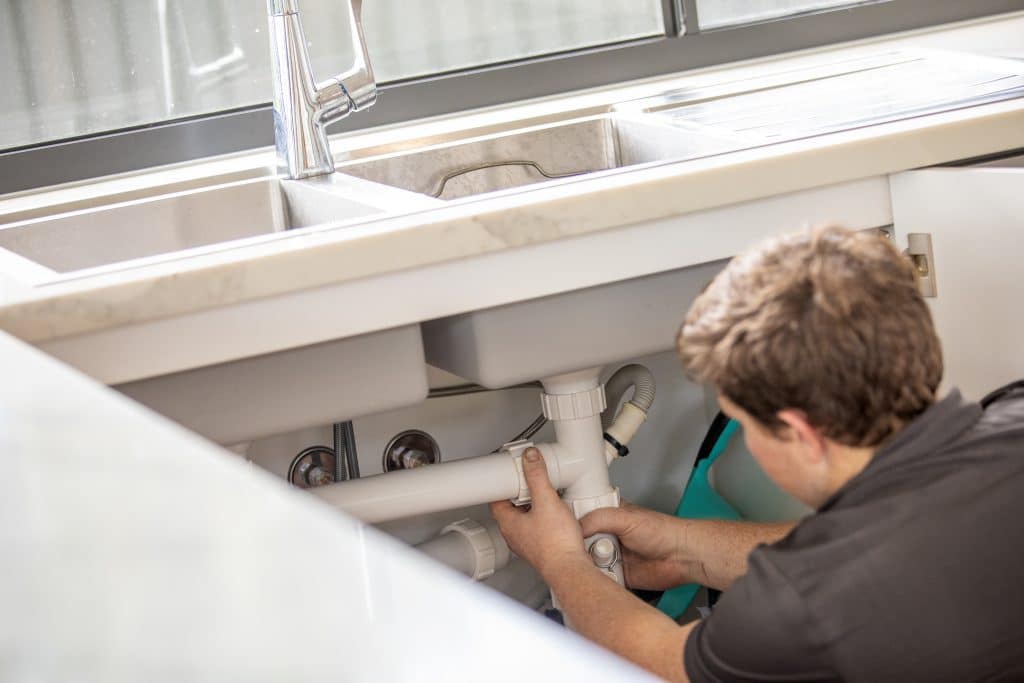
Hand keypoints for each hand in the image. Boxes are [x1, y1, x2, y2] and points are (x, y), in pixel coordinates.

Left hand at [489, 448, 587, 580]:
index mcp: (508, 523)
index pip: (496, 498)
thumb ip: (537, 476)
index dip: (501, 483)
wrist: (572, 569)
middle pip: (512, 506)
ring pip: (527, 516)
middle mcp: (515, 534)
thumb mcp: (546, 501)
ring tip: (547, 492)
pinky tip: (559, 512)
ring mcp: (529, 541)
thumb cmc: (556, 545)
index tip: (509, 472)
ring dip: (535, 504)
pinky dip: (546, 515)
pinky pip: (540, 525)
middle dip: (521, 491)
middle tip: (530, 479)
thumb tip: (530, 458)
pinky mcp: (543, 546)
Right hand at [580, 504, 700, 590]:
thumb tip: (576, 528)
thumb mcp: (626, 519)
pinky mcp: (617, 577)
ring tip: (586, 565)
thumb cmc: (663, 532)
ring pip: (587, 563)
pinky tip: (594, 578)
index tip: (562, 533)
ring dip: (586, 566)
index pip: (580, 520)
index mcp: (607, 518)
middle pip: (580, 544)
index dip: (570, 527)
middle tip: (574, 552)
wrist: (682, 557)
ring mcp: (611, 557)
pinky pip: (600, 580)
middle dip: (577, 549)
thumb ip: (599, 519)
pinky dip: (596, 581)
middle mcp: (607, 537)